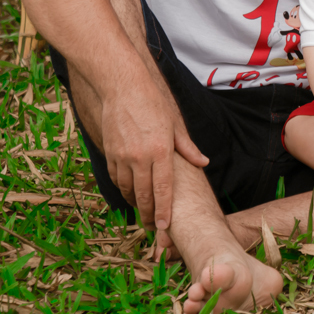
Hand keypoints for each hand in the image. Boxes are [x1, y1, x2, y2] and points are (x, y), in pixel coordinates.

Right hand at [100, 69, 208, 230]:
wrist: (122, 88)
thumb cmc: (152, 103)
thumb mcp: (174, 124)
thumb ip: (188, 148)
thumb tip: (203, 162)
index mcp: (160, 151)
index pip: (163, 189)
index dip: (164, 210)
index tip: (164, 226)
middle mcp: (140, 157)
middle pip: (144, 195)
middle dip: (149, 214)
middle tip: (153, 226)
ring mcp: (122, 156)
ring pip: (127, 189)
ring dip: (135, 202)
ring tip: (143, 210)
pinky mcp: (109, 153)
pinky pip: (116, 178)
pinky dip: (123, 188)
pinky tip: (129, 191)